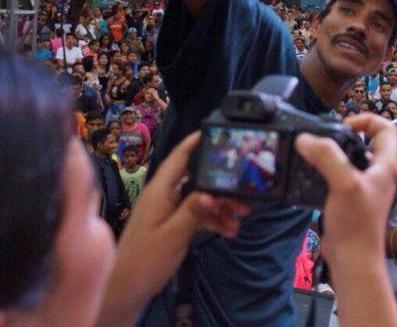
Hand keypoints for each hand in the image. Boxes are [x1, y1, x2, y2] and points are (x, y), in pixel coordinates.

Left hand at [98, 133, 249, 325]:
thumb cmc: (143, 261)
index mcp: (160, 191)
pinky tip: (229, 230)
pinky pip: (198, 214)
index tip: (220, 133)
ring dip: (222, 205)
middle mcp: (164, 195)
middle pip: (197, 178)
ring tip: (241, 216)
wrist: (126, 289)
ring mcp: (168, 209)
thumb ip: (192, 212)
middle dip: (222, 183)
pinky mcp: (173, 223)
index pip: (180, 157)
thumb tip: (211, 191)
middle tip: (244, 193)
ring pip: (201, 197)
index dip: (197, 141)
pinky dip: (214, 219)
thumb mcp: (172, 236)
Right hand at [295, 113, 396, 264]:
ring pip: (350, 159)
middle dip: (344, 135)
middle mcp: (378, 173)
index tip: (343, 126)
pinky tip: (311, 175)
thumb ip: (327, 157)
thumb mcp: (343, 183)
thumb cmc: (356, 224)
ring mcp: (364, 186)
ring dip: (332, 154)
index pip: (385, 128)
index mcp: (386, 164)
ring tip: (314, 156)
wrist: (353, 259)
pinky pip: (338, 176)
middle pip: (366, 141)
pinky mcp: (350, 199)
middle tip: (324, 141)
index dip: (365, 120)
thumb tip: (306, 139)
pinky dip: (325, 171)